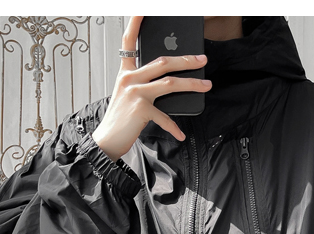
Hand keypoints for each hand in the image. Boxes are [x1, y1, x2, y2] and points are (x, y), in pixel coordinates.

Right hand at [91, 15, 212, 160]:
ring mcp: (135, 93)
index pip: (129, 41)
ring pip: (169, 83)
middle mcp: (129, 79)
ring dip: (191, 84)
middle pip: (162, 62)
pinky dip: (174, 127)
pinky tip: (181, 135)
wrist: (107, 141)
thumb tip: (171, 84)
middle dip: (185, 60)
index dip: (136, 22)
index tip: (144, 9)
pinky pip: (164, 116)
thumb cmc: (120, 120)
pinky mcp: (140, 109)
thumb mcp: (129, 97)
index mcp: (125, 73)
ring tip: (206, 85)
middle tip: (202, 60)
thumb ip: (145, 87)